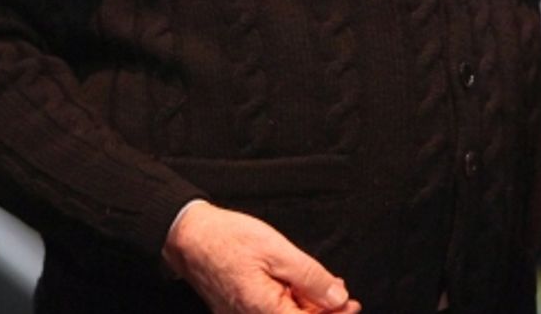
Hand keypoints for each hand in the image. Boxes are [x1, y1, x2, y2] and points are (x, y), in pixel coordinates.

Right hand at [163, 200, 361, 313]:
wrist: (188, 235)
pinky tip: (295, 288)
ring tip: (319, 286)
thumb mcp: (276, 249)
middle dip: (322, 313)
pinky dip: (286, 304)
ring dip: (305, 308)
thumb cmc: (228, 238)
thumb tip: (338, 298)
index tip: (352, 304)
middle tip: (339, 294)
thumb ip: (310, 277)